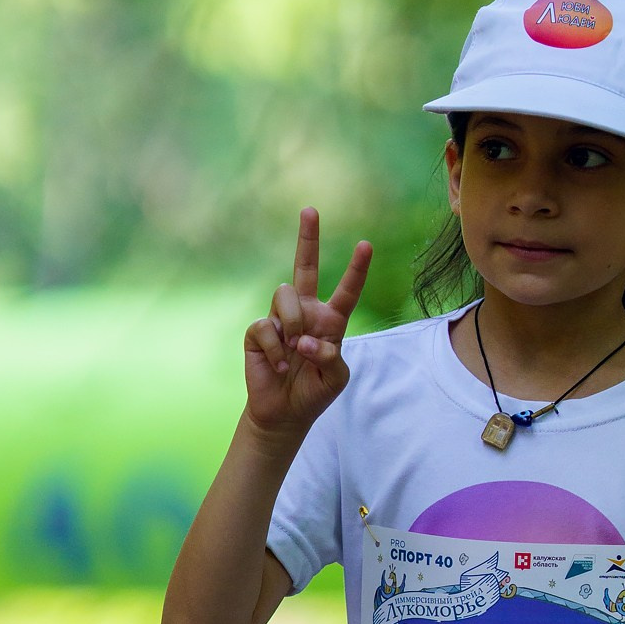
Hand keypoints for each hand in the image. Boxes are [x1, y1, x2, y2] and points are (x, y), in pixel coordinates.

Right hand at [241, 209, 371, 442]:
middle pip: (305, 267)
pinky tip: (279, 366)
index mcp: (330, 320)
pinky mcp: (258, 331)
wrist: (284, 413)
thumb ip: (330, 355)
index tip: (366, 245)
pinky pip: (266, 326)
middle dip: (308, 238)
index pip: (346, 291)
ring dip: (293, 324)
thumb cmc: (314, 392)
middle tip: (310, 210)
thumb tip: (303, 340)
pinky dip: (275, 349)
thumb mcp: (335, 377)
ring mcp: (280, 319)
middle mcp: (305, 312)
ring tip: (293, 351)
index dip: (356, 269)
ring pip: (285, 296)